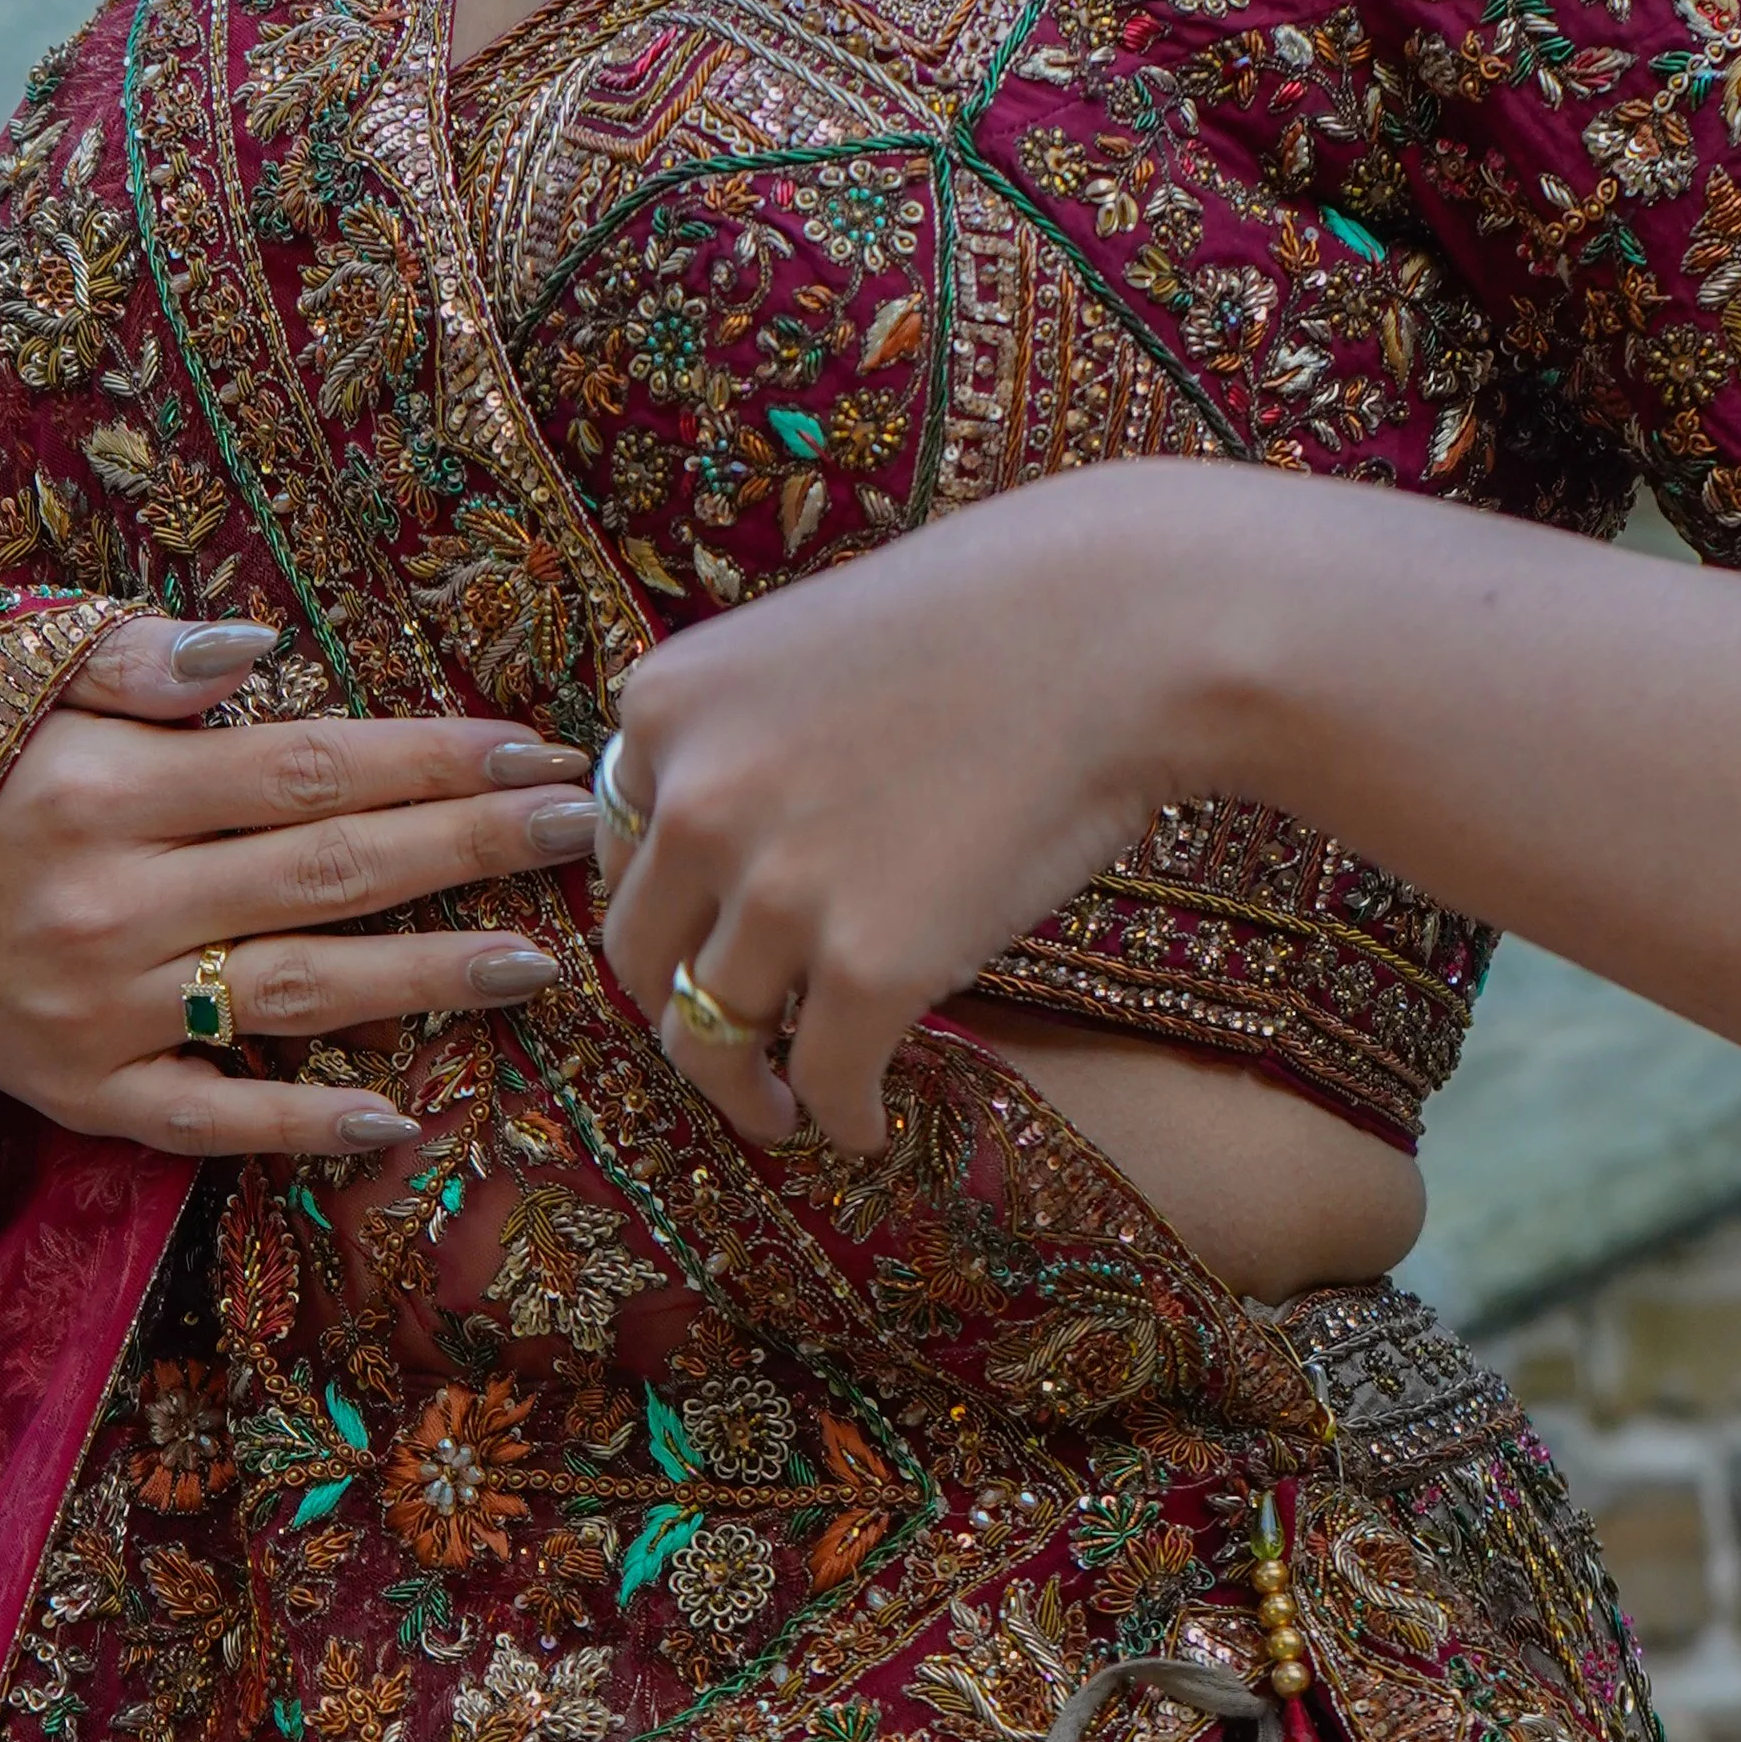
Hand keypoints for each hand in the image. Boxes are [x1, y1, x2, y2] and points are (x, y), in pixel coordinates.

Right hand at [0, 614, 598, 1157]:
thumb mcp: (19, 684)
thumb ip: (138, 660)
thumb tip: (259, 650)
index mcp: (105, 787)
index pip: (310, 768)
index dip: (434, 759)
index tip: (536, 748)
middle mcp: (108, 900)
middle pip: (331, 871)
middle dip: (471, 847)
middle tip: (583, 828)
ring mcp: (97, 1009)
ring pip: (296, 993)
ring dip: (428, 977)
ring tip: (538, 959)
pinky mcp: (79, 1095)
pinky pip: (207, 1119)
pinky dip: (299, 1122)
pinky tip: (396, 1115)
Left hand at [598, 471, 1203, 1151]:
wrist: (1123, 632)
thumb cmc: (997, 615)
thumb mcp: (811, 643)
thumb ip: (750, 735)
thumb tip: (741, 844)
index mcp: (666, 709)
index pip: (617, 848)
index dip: (665, 908)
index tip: (699, 944)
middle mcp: (693, 803)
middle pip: (640, 957)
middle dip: (676, 1008)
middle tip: (724, 1042)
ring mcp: (775, 892)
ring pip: (710, 1038)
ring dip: (744, 1087)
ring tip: (781, 1109)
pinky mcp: (869, 968)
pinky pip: (825, 1081)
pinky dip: (840, 1117)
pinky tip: (866, 1126)